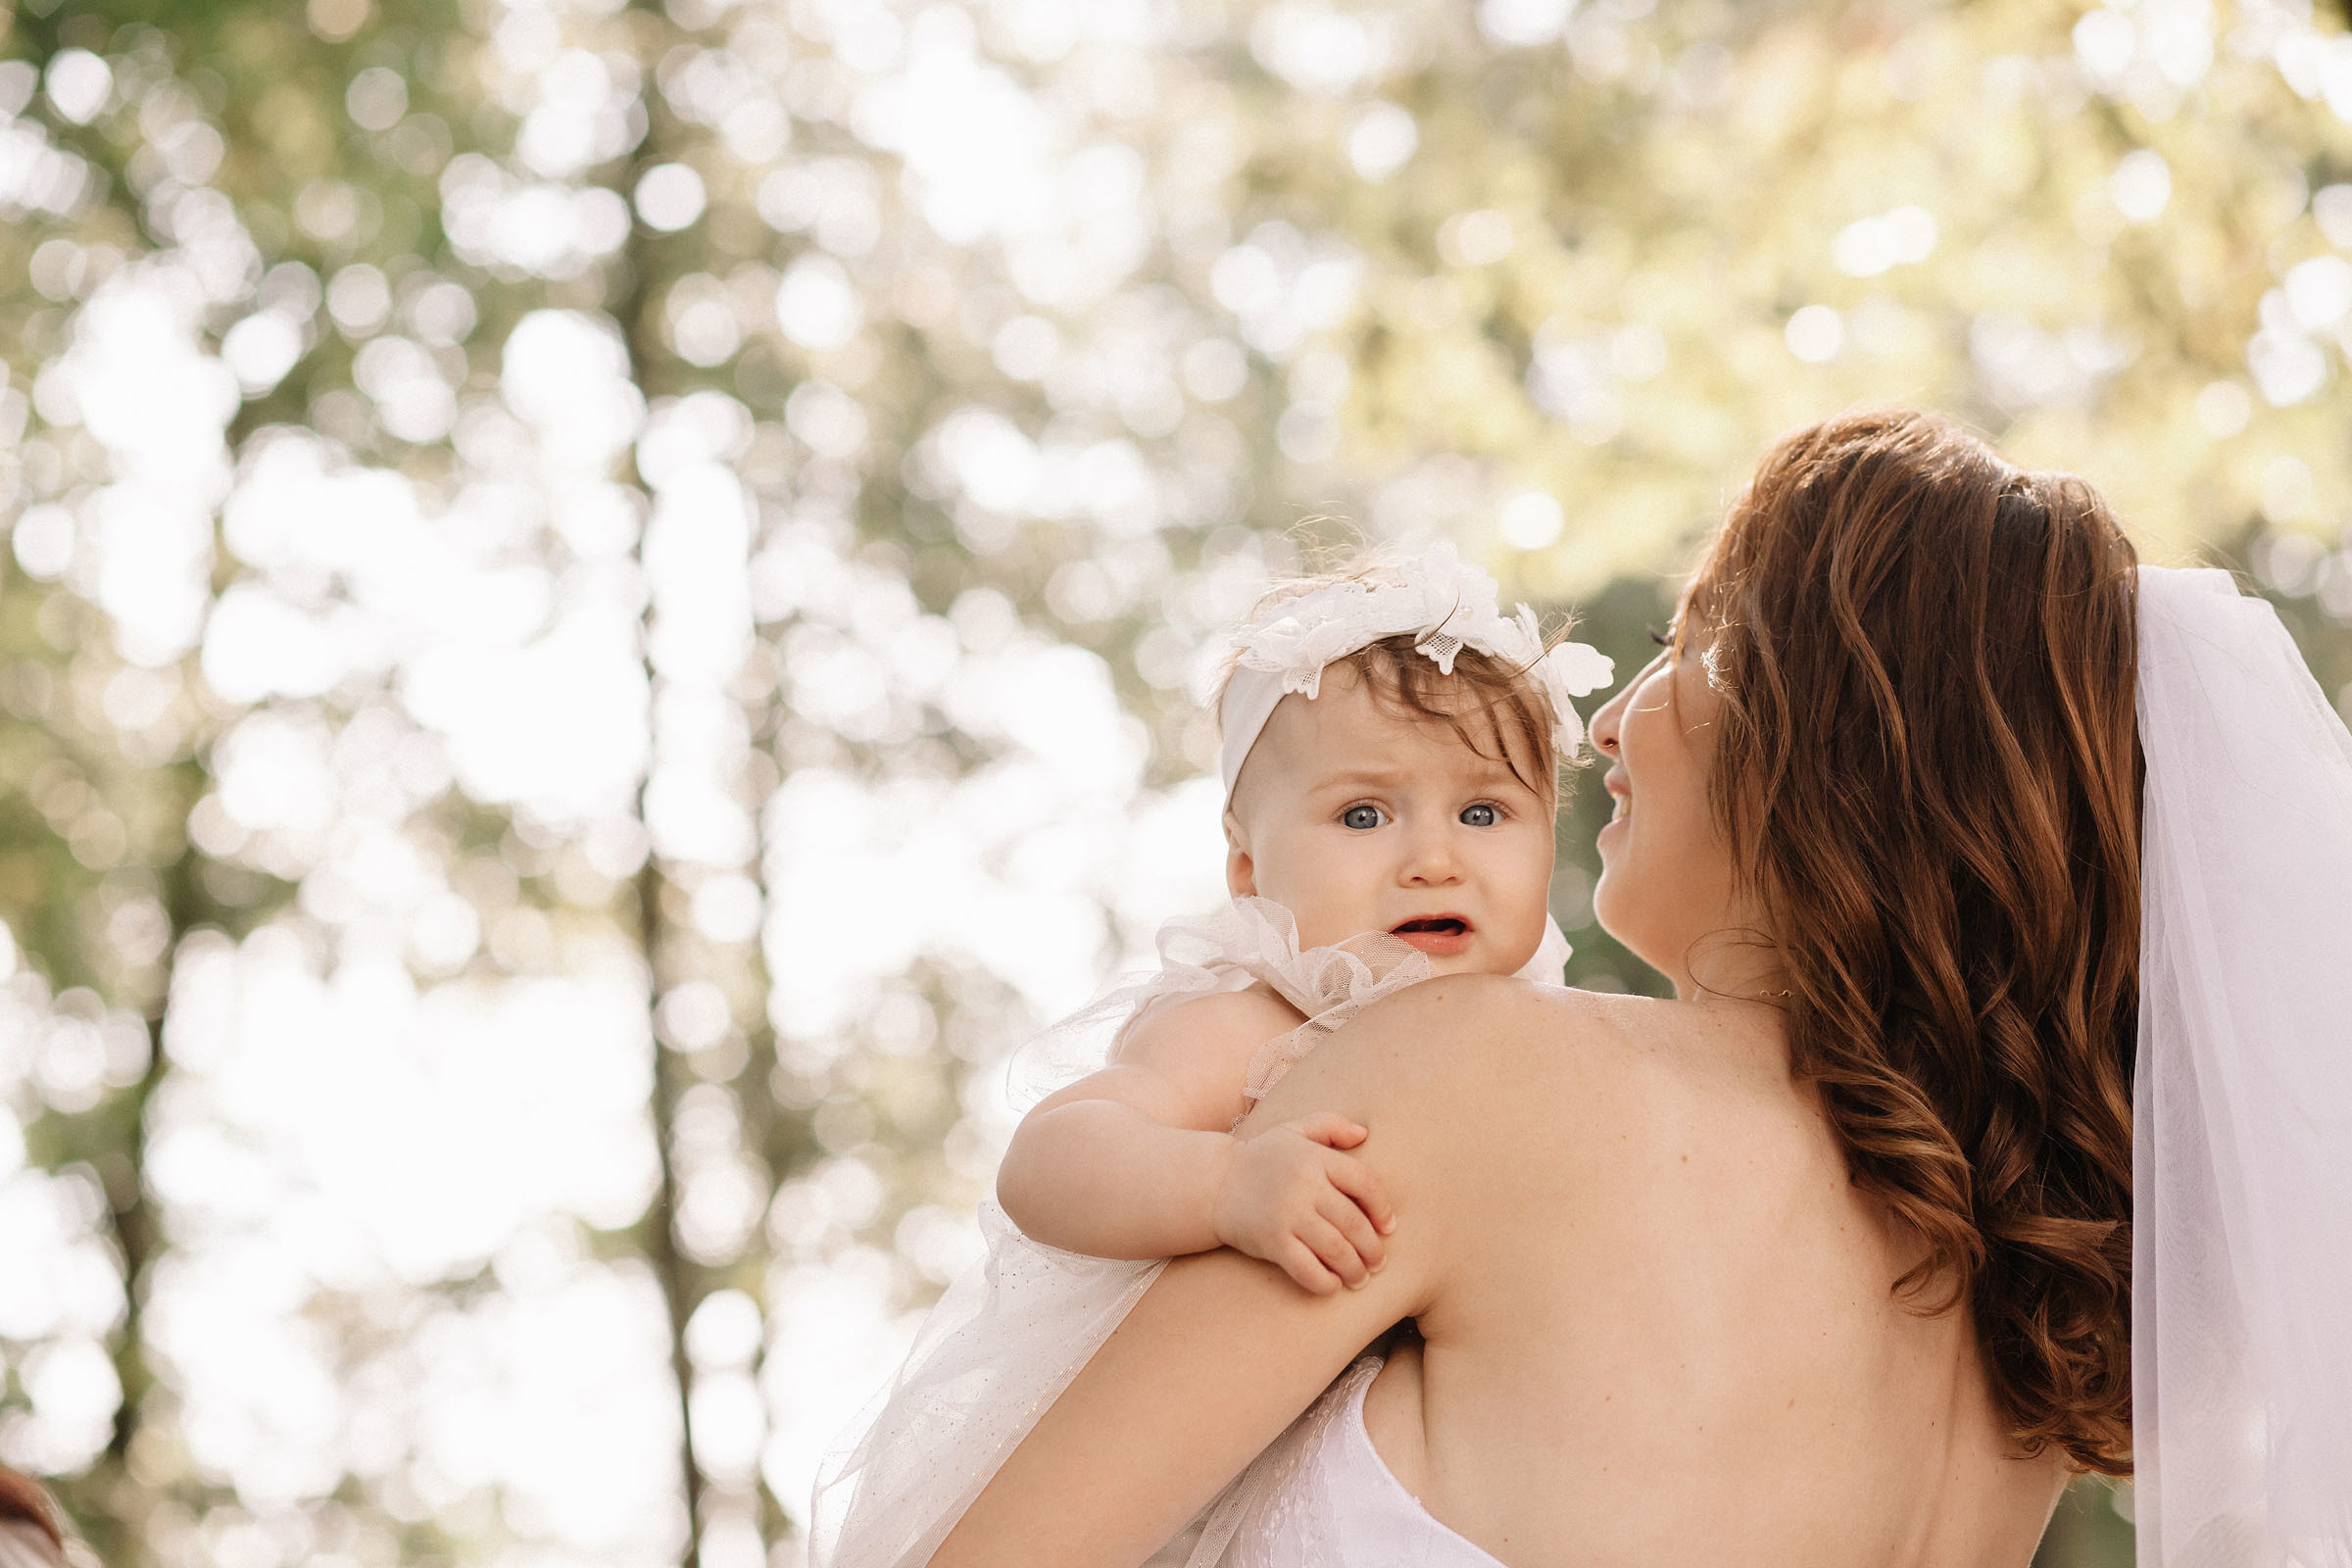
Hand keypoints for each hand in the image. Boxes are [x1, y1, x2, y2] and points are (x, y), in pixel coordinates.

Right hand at [1212, 1113, 1395, 1294]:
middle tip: (1378, 1262)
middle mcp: (1305, 1185)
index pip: (1366, 1183)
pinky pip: (1307, 1269)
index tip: (1387, 1227)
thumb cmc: (1262, 1158)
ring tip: (1360, 1278)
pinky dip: (1325, 1282)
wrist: (1214, 1184)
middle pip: (1354, 1223)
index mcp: (1316, 1158)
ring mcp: (1288, 1215)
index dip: (1382, 1209)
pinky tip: (1332, 1285)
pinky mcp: (1272, 1242)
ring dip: (1355, 1269)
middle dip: (1373, 1249)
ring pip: (1336, 1249)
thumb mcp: (1294, 1130)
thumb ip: (1330, 1125)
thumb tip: (1364, 1133)